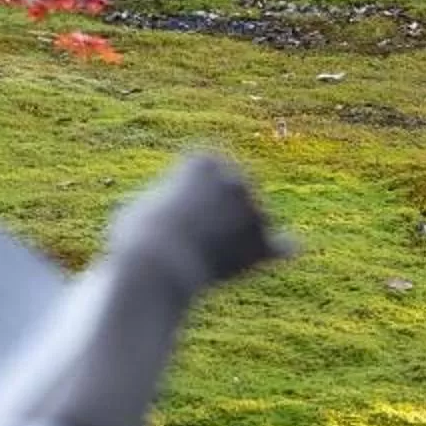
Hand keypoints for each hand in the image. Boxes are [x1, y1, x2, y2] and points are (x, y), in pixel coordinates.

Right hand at [104, 151, 293, 295]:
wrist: (157, 264)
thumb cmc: (137, 235)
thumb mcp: (141, 208)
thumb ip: (163, 203)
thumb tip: (165, 213)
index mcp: (204, 160)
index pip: (209, 171)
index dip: (193, 193)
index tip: (176, 212)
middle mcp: (235, 177)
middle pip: (237, 192)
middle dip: (226, 209)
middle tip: (199, 236)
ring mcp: (252, 208)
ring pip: (255, 222)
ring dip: (245, 236)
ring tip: (214, 259)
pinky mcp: (262, 242)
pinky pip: (282, 246)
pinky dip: (280, 249)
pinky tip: (287, 251)